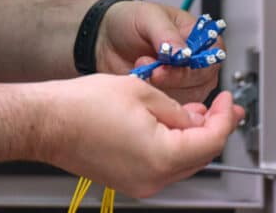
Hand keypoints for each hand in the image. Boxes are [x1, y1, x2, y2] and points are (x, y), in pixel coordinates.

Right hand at [38, 74, 243, 198]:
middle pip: (200, 156)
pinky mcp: (127, 180)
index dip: (225, 117)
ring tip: (192, 111)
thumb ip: (177, 108)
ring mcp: (139, 183)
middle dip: (213, 128)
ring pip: (182, 162)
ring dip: (192, 137)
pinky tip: (167, 123)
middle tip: (220, 107)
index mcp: (162, 157)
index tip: (228, 101)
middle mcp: (153, 178)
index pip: (212, 140)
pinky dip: (171, 145)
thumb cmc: (82, 106)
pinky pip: (161, 165)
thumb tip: (195, 118)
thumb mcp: (142, 91)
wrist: (47, 122)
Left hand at [95, 1, 223, 103]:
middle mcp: (197, 63)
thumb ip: (167, 34)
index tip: (166, 65)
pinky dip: (153, 97)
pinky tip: (141, 80)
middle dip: (171, 78)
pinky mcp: (168, 97)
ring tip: (141, 68)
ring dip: (160, 87)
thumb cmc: (130, 21)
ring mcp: (184, 83)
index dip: (190, 67)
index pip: (210, 59)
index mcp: (201, 39)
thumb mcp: (148, 17)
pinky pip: (169, 107)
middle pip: (200, 83)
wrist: (105, 38)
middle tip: (149, 67)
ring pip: (185, 98)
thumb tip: (184, 53)